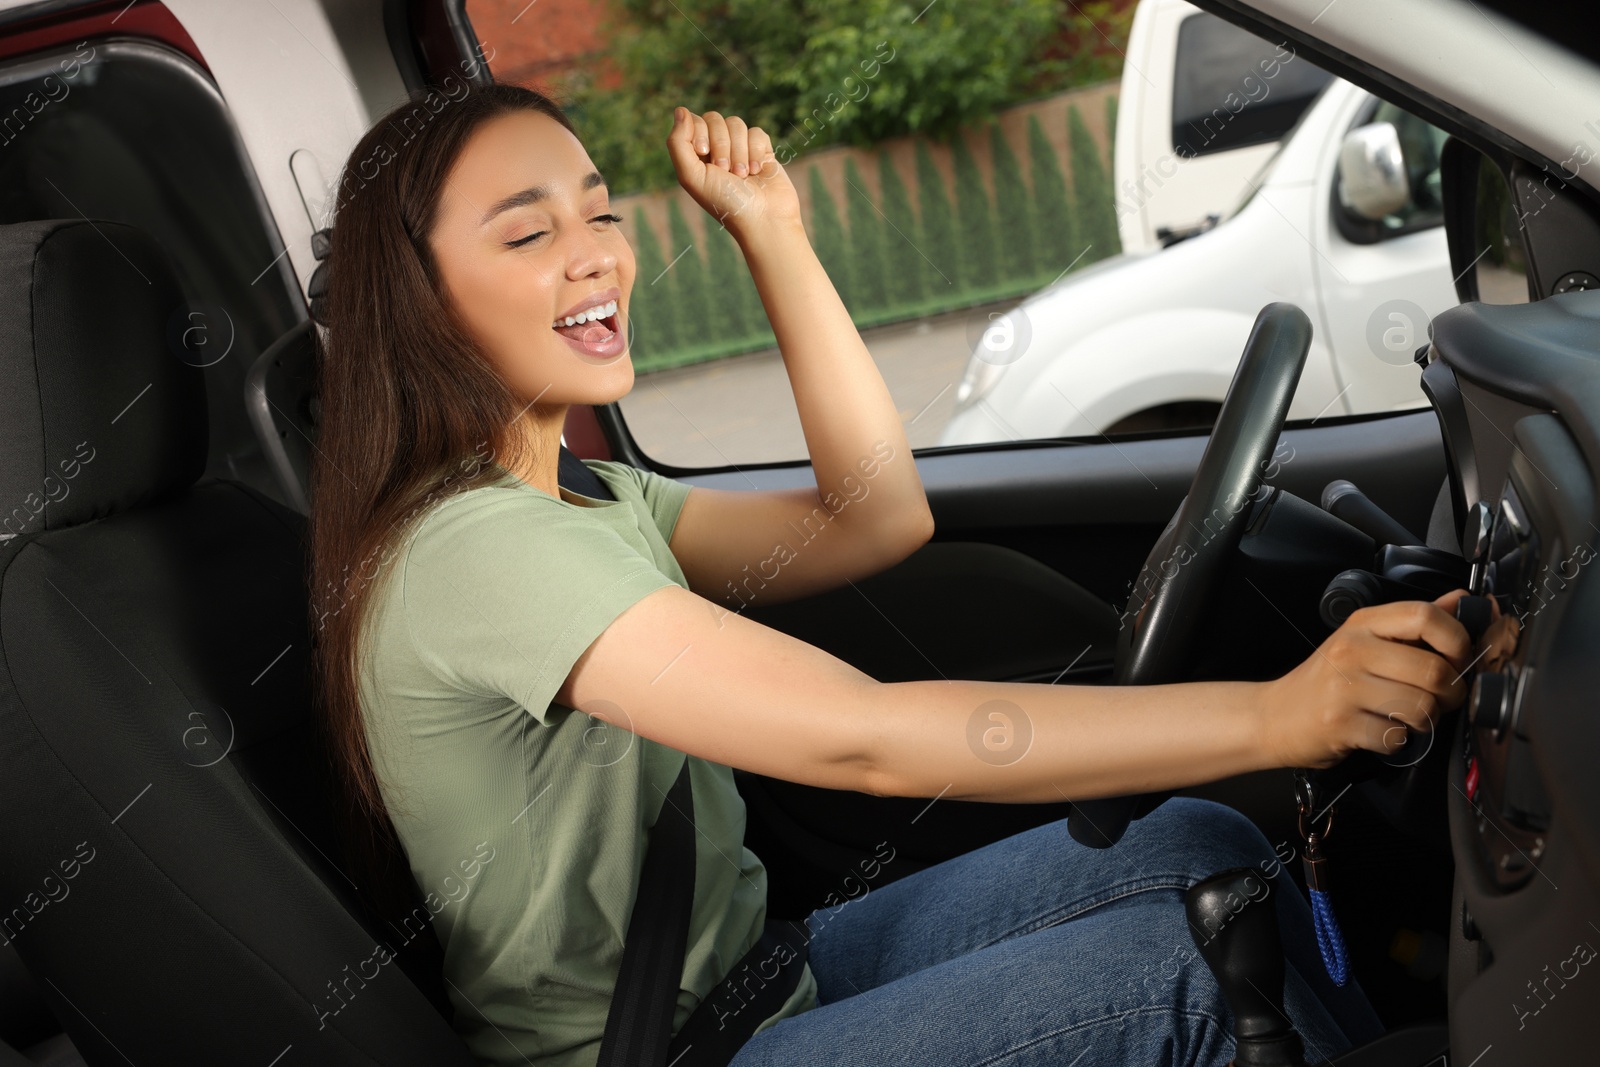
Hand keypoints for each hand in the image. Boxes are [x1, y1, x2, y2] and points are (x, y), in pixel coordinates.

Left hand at [666, 107, 801, 244]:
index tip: (704, 152)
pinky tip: (758, 171)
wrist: (763, 218)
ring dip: (739, 151)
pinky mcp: (761, 150)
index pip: (694, 121)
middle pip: (715, 119)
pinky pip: (756, 132)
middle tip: (726, 170)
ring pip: (736, 124)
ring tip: (743, 175)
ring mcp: (740, 148)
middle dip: (722, 144)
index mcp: (696, 155)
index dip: (700, 131)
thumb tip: (680, 109)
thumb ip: (678, 143)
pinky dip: (756, 151)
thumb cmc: (725, 203)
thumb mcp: (692, 176)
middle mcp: (716, 150)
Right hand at [1257, 588, 1475, 768]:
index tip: (1458, 659)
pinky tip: (1380, 731)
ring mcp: (1343, 687)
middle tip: (1438, 700)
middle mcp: (1352, 649)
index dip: (1458, 640)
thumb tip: (1463, 601)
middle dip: (1449, 694)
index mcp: (1363, 623)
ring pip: (1421, 708)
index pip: (1426, 616)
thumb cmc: (1327, 680)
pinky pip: (1396, 737)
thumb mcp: (1365, 640)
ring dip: (1424, 722)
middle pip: (1433, 670)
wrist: (1274, 716)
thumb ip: (1414, 623)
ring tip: (1406, 716)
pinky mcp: (1339, 724)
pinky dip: (1397, 742)